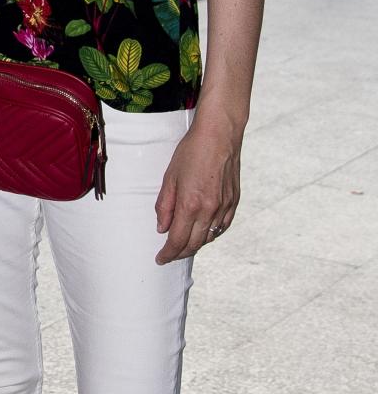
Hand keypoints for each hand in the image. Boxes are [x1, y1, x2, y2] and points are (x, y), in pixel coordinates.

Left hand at [154, 111, 241, 263]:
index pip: (177, 241)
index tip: (160, 259)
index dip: (167, 254)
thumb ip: (164, 206)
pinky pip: (222, 227)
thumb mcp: (169, 177)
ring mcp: (224, 207)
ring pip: (209, 237)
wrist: (220, 134)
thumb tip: (162, 228)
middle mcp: (209, 210)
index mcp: (190, 204)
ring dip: (195, 245)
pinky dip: (212, 234)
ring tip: (184, 244)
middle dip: (180, 253)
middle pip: (194, 244)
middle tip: (169, 255)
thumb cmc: (192, 151)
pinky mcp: (234, 201)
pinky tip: (204, 232)